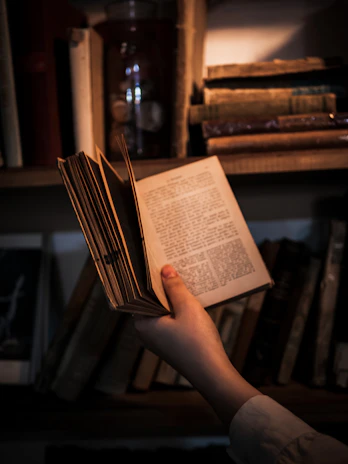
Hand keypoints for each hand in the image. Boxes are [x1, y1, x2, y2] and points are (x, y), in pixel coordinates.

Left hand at [133, 264, 261, 423]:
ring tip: (181, 277)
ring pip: (162, 310)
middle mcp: (146, 332)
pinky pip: (170, 320)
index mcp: (143, 323)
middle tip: (169, 264)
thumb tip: (165, 269)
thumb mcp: (187, 308)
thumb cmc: (197, 341)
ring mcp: (158, 339)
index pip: (138, 294)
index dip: (147, 278)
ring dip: (171, 296)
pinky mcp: (170, 343)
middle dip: (161, 285)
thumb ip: (174, 287)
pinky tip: (189, 298)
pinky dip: (177, 309)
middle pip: (150, 301)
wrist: (212, 373)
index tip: (154, 261)